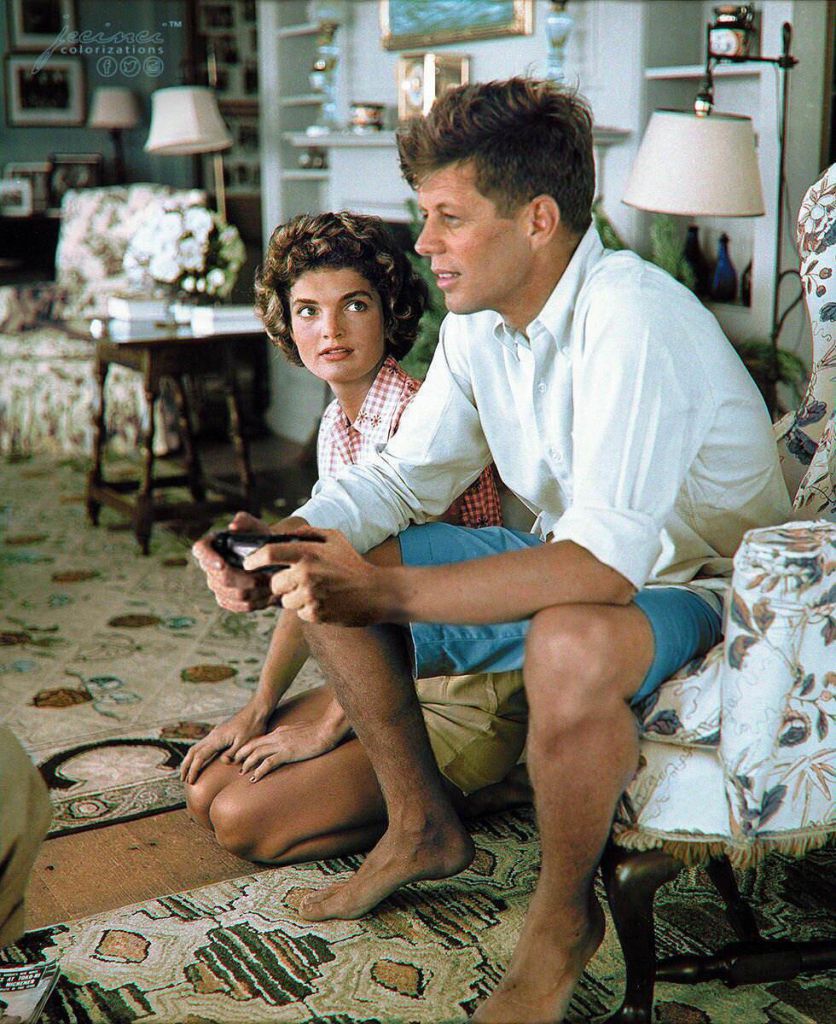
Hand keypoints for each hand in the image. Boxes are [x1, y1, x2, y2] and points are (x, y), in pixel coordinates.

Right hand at [180, 701, 272, 783]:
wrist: (257, 710)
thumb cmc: (254, 726)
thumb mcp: (246, 743)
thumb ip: (233, 754)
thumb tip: (222, 761)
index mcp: (217, 739)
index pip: (200, 757)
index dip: (193, 770)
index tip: (190, 781)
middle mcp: (213, 735)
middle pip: (193, 751)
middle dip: (186, 765)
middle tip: (182, 779)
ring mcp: (215, 733)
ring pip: (197, 747)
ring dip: (190, 759)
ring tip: (187, 772)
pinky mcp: (220, 732)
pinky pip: (203, 744)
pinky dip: (197, 754)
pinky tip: (200, 759)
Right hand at [191, 512, 307, 612]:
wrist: (271, 560)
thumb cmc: (262, 540)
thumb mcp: (258, 528)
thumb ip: (246, 522)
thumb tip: (233, 526)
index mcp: (213, 545)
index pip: (200, 550)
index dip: (209, 559)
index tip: (222, 565)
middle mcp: (210, 566)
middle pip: (221, 578)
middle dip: (245, 579)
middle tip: (266, 577)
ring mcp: (216, 584)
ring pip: (232, 595)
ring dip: (255, 591)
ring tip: (272, 585)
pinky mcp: (226, 599)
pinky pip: (237, 606)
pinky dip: (255, 602)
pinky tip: (268, 595)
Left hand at [235, 714, 350, 781]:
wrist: (327, 729)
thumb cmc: (319, 731)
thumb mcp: (301, 731)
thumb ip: (292, 736)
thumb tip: (289, 742)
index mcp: (280, 731)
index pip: (260, 739)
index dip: (249, 747)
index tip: (243, 756)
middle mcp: (277, 736)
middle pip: (254, 745)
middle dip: (242, 754)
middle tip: (236, 764)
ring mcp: (281, 744)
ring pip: (257, 753)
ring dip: (248, 763)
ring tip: (242, 773)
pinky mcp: (287, 752)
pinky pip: (268, 762)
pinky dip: (259, 770)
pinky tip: (255, 778)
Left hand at [244, 527, 392, 625]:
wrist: (376, 592)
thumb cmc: (353, 564)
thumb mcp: (335, 539)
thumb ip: (309, 533)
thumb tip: (288, 533)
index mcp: (307, 553)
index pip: (269, 554)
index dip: (254, 559)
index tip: (248, 563)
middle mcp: (306, 574)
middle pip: (275, 583)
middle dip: (282, 584)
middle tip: (297, 582)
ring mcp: (310, 596)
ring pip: (285, 601)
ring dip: (295, 598)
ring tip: (315, 592)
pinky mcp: (316, 614)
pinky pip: (300, 614)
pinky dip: (308, 610)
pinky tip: (324, 602)